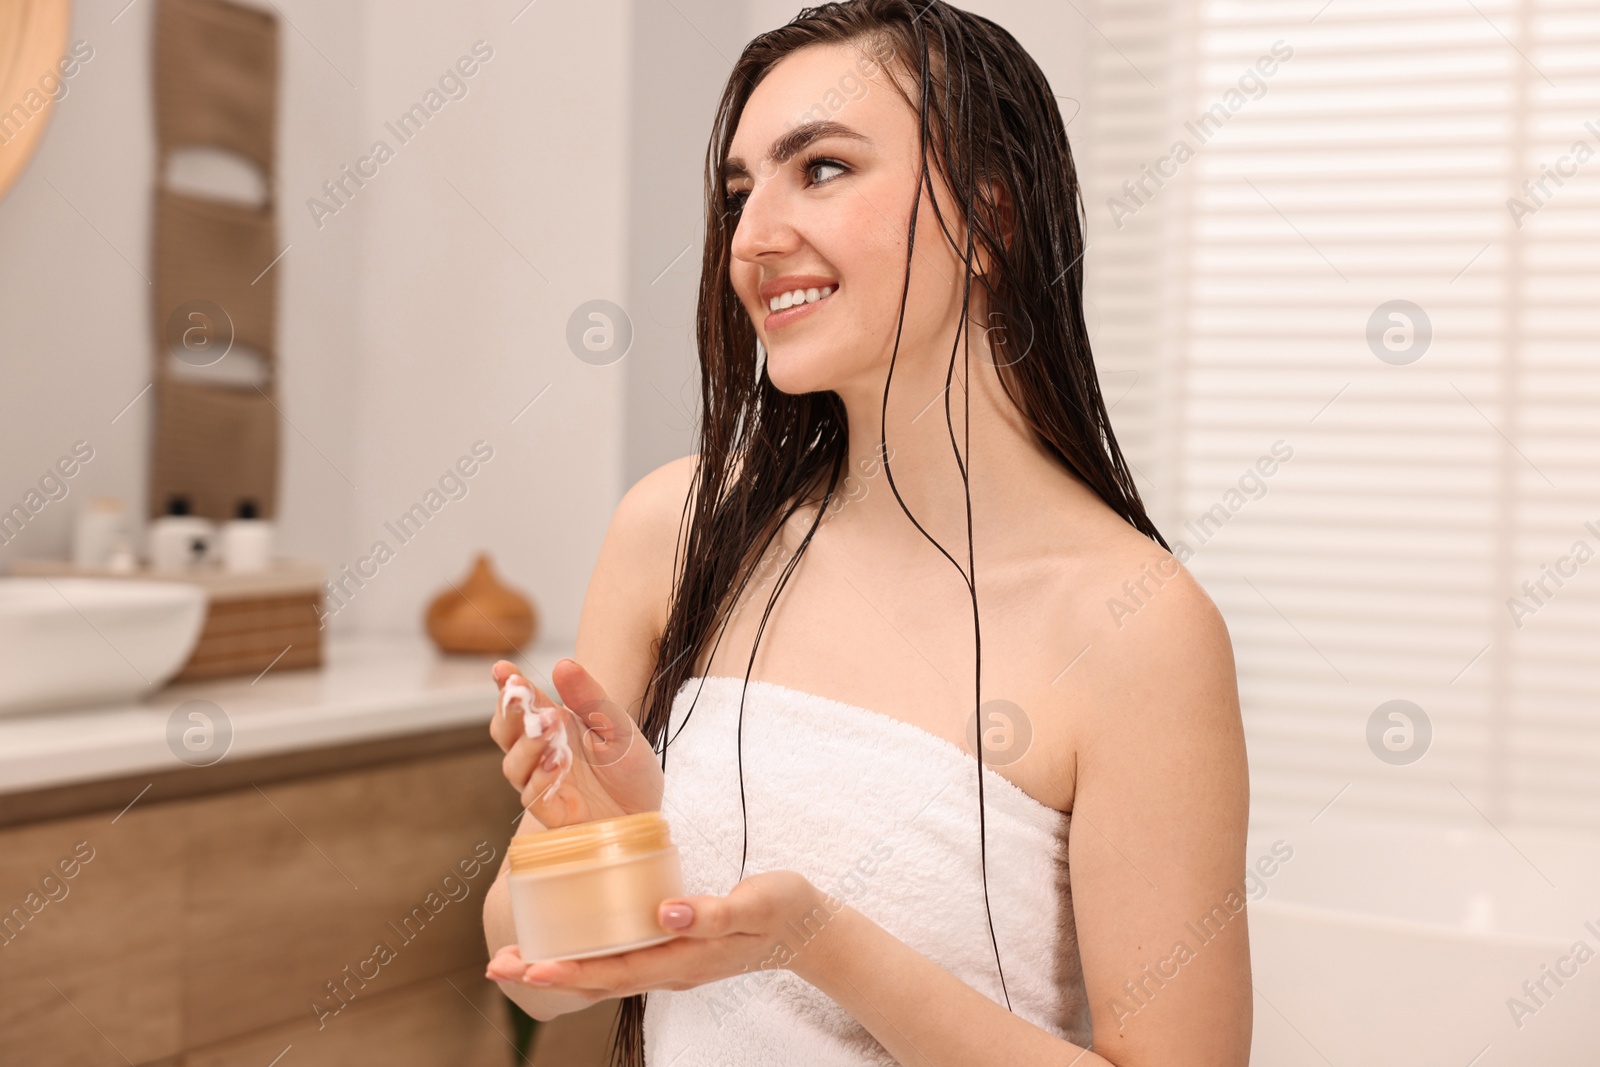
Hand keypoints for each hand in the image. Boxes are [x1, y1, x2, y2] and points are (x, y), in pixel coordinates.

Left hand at [485, 870, 839, 998]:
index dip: (571, 969)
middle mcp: (671, 970)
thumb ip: (712, 912)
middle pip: (599, 980)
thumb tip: (664, 913)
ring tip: (515, 960)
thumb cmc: (783, 909)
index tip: (530, 966)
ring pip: (605, 974)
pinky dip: (585, 956)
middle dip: (547, 974)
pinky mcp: (673, 952)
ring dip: (559, 967)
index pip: (617, 971)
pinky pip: (620, 961)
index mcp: (686, 960)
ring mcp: (671, 965)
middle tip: (498, 966)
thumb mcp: (755, 902)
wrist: (810, 929)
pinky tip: (566, 943)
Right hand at [489, 658, 664, 826]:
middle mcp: (541, 753)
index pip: (523, 704)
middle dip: (509, 713)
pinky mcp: (552, 812)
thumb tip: (563, 664)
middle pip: (505, 733)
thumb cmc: (629, 769)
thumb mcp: (618, 726)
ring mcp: (542, 783)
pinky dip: (541, 777)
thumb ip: (590, 697)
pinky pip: (532, 797)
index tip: (502, 669)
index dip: (509, 686)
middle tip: (521, 696)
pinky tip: (558, 760)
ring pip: (513, 764)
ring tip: (549, 726)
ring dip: (528, 744)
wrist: (647, 811)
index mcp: (555, 726)